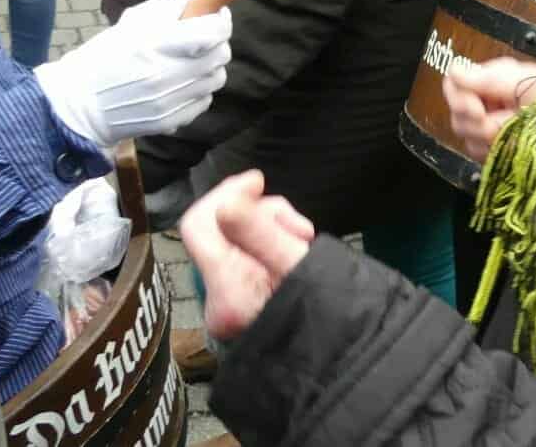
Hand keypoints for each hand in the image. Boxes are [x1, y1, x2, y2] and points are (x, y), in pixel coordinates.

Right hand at [35, 0, 231, 146]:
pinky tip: (179, 83)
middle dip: (216, 42)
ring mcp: (170, 101)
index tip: (215, 14)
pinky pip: (205, 100)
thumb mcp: (133, 21)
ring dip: (209, 66)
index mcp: (154, 43)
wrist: (81, 103)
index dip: (221, 20)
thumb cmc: (106, 56)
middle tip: (202, 36)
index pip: (213, 31)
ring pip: (217, 78)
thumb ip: (172, 6)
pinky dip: (198, 89)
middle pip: (221, 54)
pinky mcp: (171, 121)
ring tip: (189, 61)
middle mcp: (166, 74)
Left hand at [180, 170, 313, 341]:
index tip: (258, 182)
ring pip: (234, 237)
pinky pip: (242, 255)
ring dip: (270, 226)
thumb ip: (259, 232)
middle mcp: (217, 300)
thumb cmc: (324, 312)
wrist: (336, 352)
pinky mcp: (237, 299)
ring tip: (302, 239)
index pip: (198, 224)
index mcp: (227, 291)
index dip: (226, 194)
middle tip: (297, 226)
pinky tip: (293, 247)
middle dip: (260, 214)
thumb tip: (226, 201)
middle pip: (220, 227)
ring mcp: (226, 302)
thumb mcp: (296, 265)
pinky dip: (267, 242)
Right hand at [443, 57, 535, 162]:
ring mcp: (492, 127)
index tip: (477, 108)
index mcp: (491, 80)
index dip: (460, 98)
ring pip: (466, 135)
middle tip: (498, 121)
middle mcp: (489, 102)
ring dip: (487, 137)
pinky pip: (478, 154)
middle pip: (456, 113)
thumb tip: (455, 71)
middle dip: (476, 121)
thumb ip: (488, 79)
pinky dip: (491, 151)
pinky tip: (508, 145)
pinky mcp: (497, 149)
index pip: (454, 85)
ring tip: (511, 131)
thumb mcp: (523, 81)